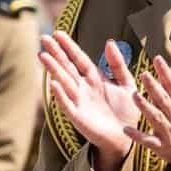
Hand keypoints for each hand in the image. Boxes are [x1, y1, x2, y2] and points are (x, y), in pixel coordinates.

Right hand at [39, 32, 138, 170]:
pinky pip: (67, 105)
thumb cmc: (126, 112)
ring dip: (53, 69)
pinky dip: (60, 95)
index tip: (58, 33)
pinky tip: (53, 84)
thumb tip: (109, 42)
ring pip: (64, 82)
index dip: (69, 47)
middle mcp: (83, 89)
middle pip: (67, 67)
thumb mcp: (127, 84)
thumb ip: (118, 65)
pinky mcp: (78, 118)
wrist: (127, 138)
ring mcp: (79, 102)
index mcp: (94, 80)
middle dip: (56, 53)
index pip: (79, 59)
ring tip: (43, 55)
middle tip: (44, 38)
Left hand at [125, 55, 170, 168]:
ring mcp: (167, 131)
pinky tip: (126, 129)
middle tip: (144, 74)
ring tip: (134, 95)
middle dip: (154, 87)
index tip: (157, 59)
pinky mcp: (160, 145)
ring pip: (155, 118)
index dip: (165, 72)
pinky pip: (147, 140)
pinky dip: (137, 136)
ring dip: (145, 107)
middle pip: (163, 100)